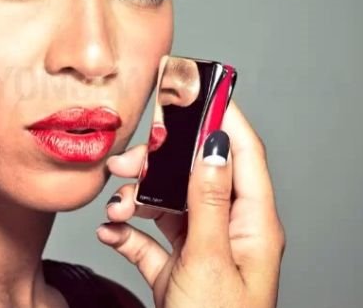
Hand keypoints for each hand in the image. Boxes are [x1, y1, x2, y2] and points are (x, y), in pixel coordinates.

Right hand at [96, 100, 285, 307]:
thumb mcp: (210, 262)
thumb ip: (209, 202)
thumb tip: (214, 146)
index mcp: (252, 226)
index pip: (244, 156)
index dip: (226, 120)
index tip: (201, 92)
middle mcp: (228, 232)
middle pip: (195, 176)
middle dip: (158, 166)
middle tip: (128, 164)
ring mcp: (201, 250)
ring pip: (167, 205)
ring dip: (136, 201)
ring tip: (115, 209)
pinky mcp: (176, 269)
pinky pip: (148, 239)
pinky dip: (126, 232)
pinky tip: (110, 231)